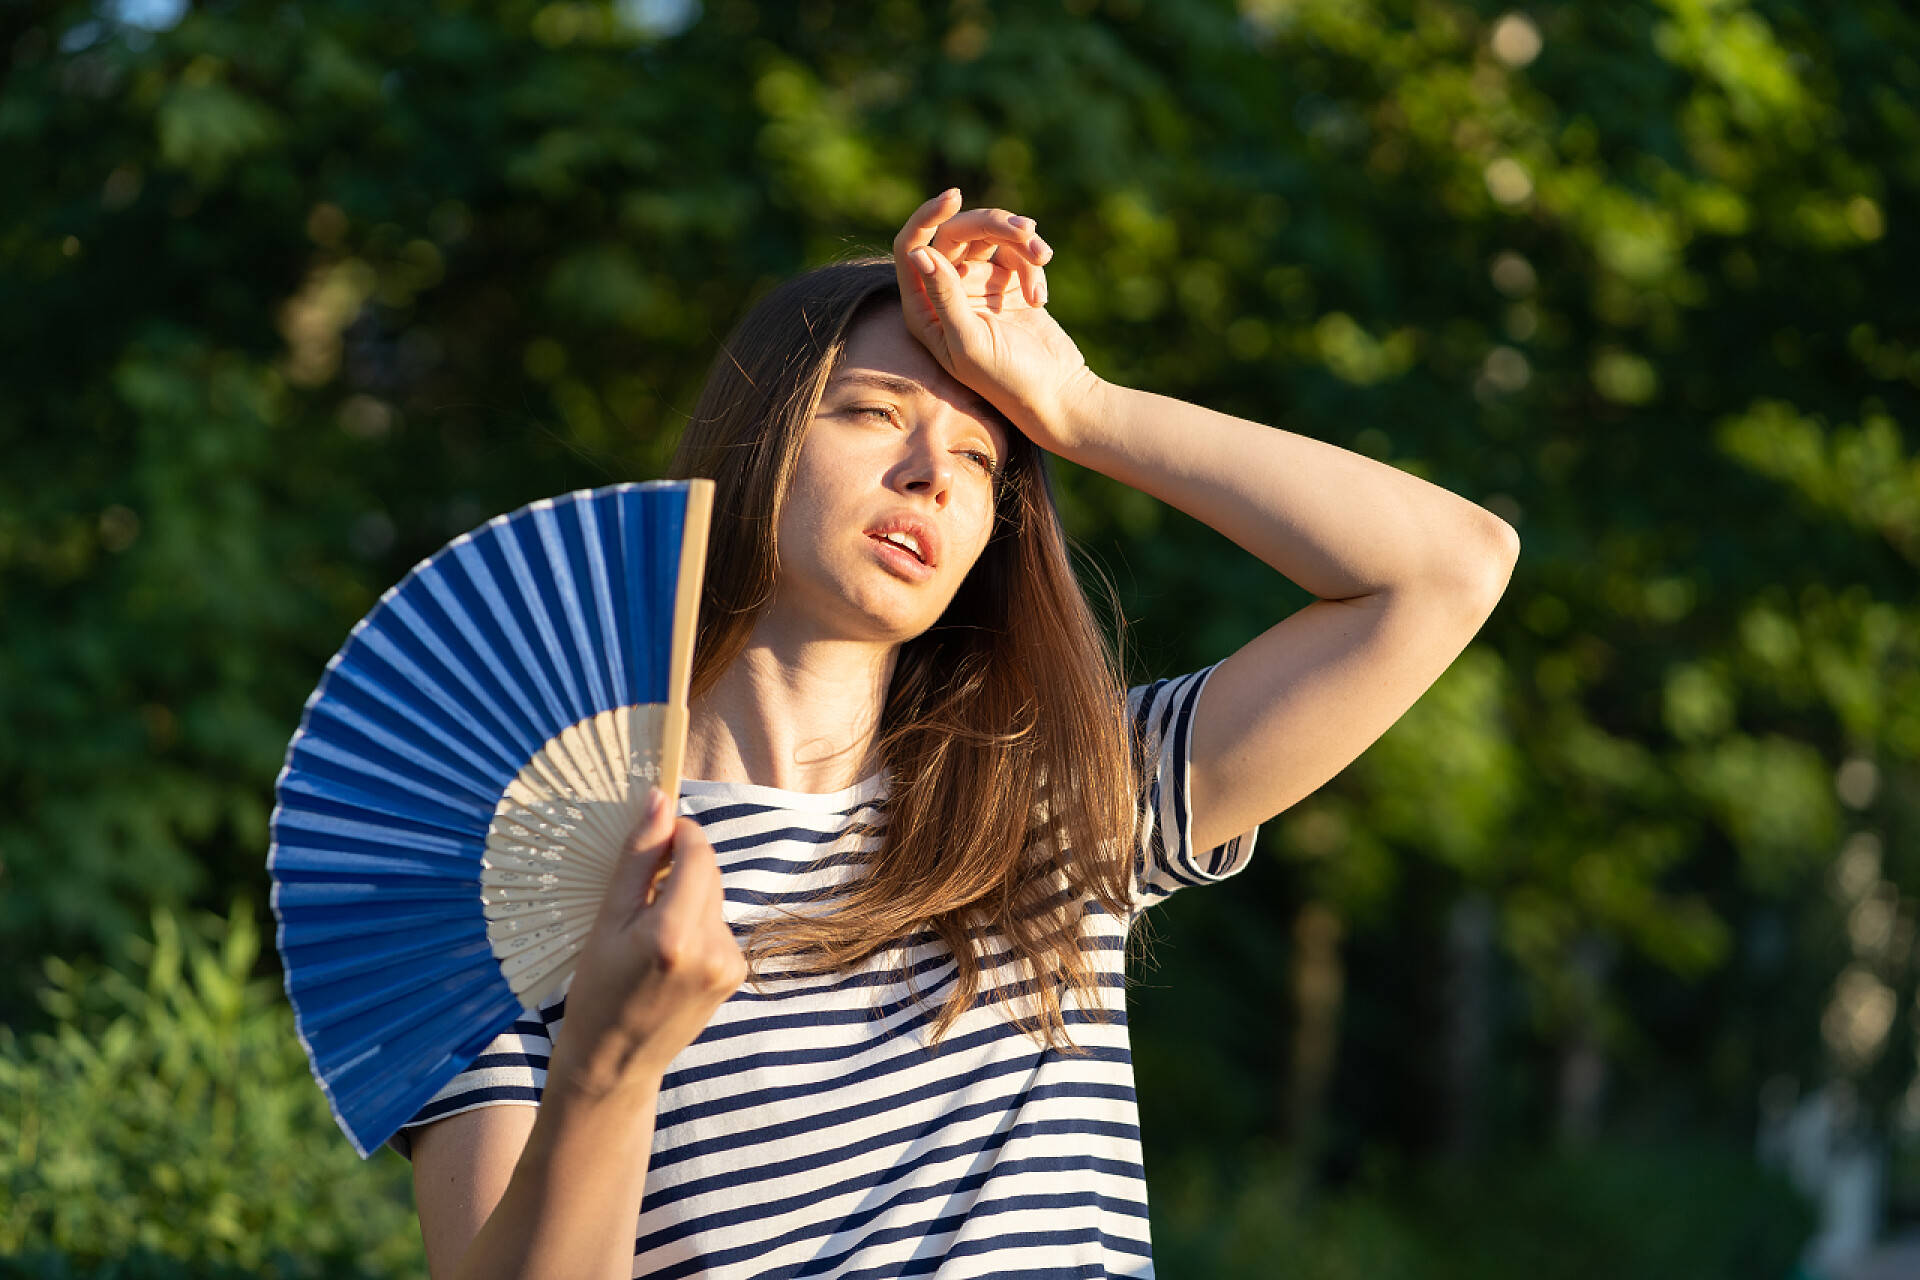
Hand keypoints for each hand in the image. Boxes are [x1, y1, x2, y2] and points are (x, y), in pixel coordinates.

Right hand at [545, 789, 744, 1103]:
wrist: (614, 1063)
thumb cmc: (597, 991)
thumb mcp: (606, 921)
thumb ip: (637, 858)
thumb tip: (660, 799)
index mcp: (673, 934)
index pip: (697, 853)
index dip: (678, 833)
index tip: (654, 834)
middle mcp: (712, 949)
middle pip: (709, 872)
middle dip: (679, 866)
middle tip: (639, 890)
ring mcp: (729, 964)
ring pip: (713, 898)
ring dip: (686, 898)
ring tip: (647, 934)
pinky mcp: (736, 974)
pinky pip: (717, 926)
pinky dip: (695, 925)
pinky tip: (667, 956)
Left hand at [892, 189, 1103, 453]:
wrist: (1057, 394)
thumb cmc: (1007, 379)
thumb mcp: (970, 341)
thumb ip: (944, 297)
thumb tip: (919, 252)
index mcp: (923, 310)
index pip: (911, 248)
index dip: (928, 217)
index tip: (956, 197)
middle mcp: (945, 294)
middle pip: (956, 234)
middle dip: (992, 225)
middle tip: (1026, 231)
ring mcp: (978, 287)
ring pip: (990, 236)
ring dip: (1019, 240)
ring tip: (1043, 256)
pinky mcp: (1008, 283)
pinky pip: (1016, 253)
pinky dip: (1032, 266)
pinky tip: (1041, 299)